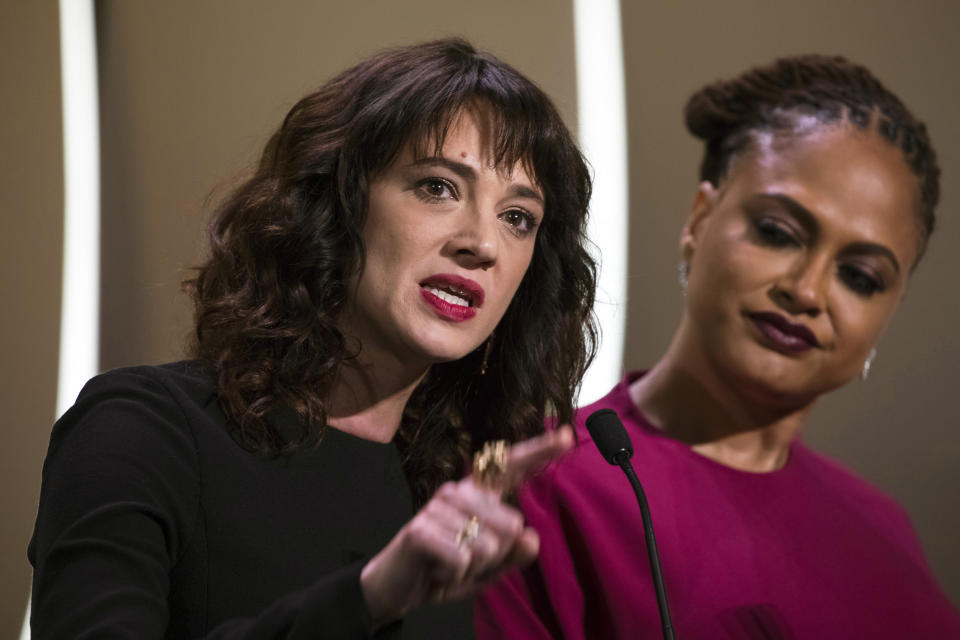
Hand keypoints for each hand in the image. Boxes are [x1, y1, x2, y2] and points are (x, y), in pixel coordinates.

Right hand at [359, 426, 573, 627]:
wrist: (397, 588)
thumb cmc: (446, 569)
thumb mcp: (490, 568)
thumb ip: (514, 555)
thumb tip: (531, 538)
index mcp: (478, 495)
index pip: (512, 469)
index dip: (539, 452)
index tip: (568, 435)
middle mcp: (458, 492)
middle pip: (512, 525)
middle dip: (496, 557)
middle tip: (465, 560)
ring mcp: (437, 507)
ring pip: (489, 546)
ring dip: (473, 567)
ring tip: (448, 564)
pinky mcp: (420, 529)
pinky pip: (463, 559)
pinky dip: (454, 575)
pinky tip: (436, 570)